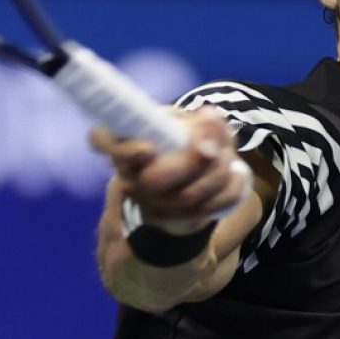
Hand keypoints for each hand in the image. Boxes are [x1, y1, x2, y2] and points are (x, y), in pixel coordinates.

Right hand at [89, 105, 252, 233]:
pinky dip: (231, 189)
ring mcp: (154, 204)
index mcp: (124, 144)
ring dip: (216, 172)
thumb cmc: (178, 142)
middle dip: (191, 163)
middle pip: (154, 180)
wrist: (185, 185)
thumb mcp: (182, 123)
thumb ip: (197, 122)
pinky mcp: (180, 220)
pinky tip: (237, 172)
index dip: (124, 149)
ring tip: (228, 154)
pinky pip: (210, 209)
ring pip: (187, 196)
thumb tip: (210, 117)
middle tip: (214, 148)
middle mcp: (132, 176)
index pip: (102, 140)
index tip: (148, 148)